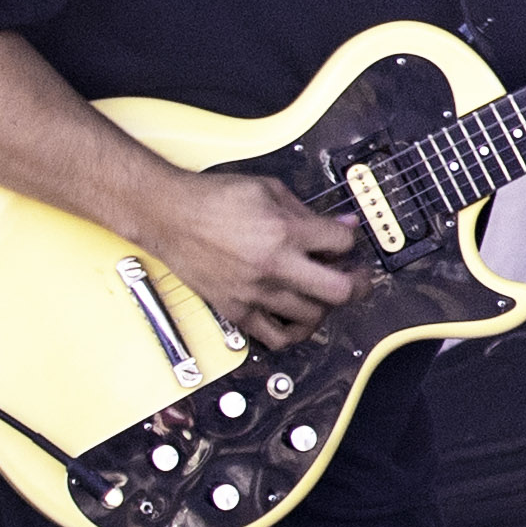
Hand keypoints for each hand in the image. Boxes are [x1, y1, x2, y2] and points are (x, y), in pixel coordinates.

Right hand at [144, 167, 372, 352]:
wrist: (167, 215)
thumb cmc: (211, 199)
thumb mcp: (267, 190)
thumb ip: (307, 211)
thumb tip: (340, 225)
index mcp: (284, 231)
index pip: (342, 244)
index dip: (349, 240)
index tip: (345, 240)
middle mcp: (273, 266)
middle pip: (339, 291)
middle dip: (358, 283)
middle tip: (358, 277)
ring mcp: (254, 292)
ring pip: (312, 317)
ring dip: (325, 305)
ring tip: (322, 293)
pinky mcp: (236, 310)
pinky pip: (275, 337)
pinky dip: (293, 331)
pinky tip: (297, 317)